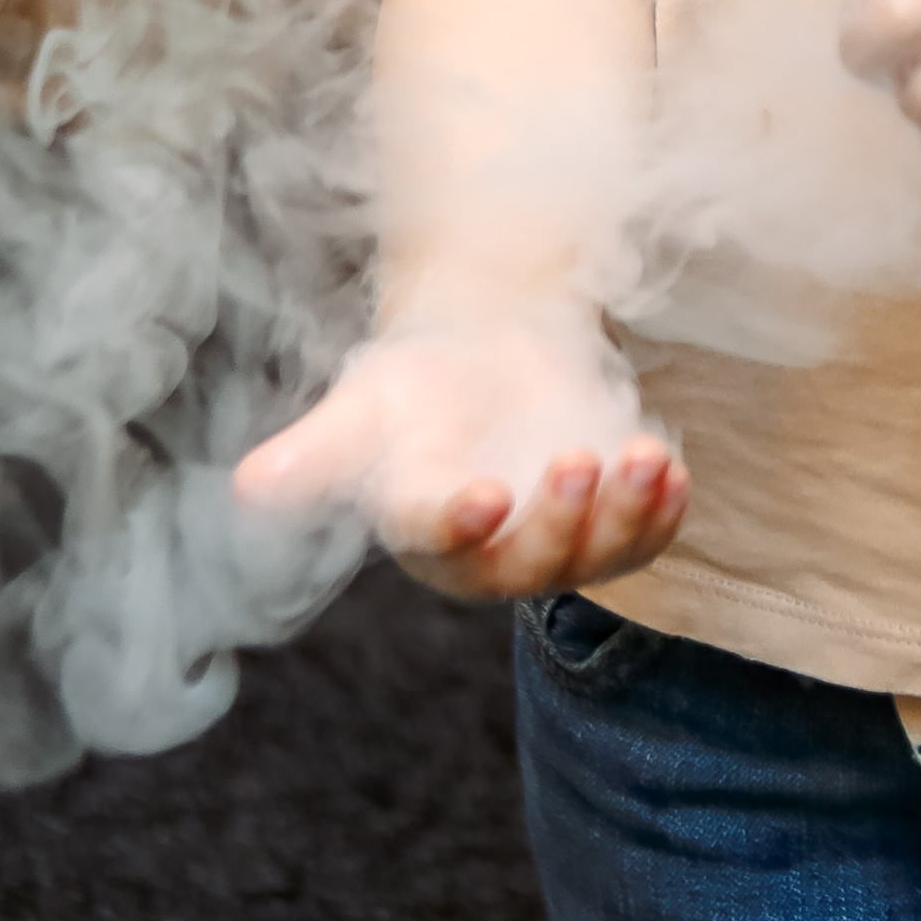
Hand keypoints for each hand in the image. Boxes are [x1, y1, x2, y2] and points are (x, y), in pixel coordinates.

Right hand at [230, 328, 687, 601]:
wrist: (488, 356)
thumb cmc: (415, 388)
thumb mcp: (363, 406)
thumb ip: (314, 452)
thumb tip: (246, 486)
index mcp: (420, 525)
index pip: (437, 534)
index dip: (459, 522)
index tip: (486, 494)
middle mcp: (488, 553)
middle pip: (525, 564)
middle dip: (556, 522)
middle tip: (574, 461)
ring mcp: (554, 543)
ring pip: (590, 557)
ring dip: (623, 516)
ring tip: (644, 457)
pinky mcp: (609, 523)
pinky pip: (640, 540)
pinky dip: (660, 516)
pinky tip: (674, 472)